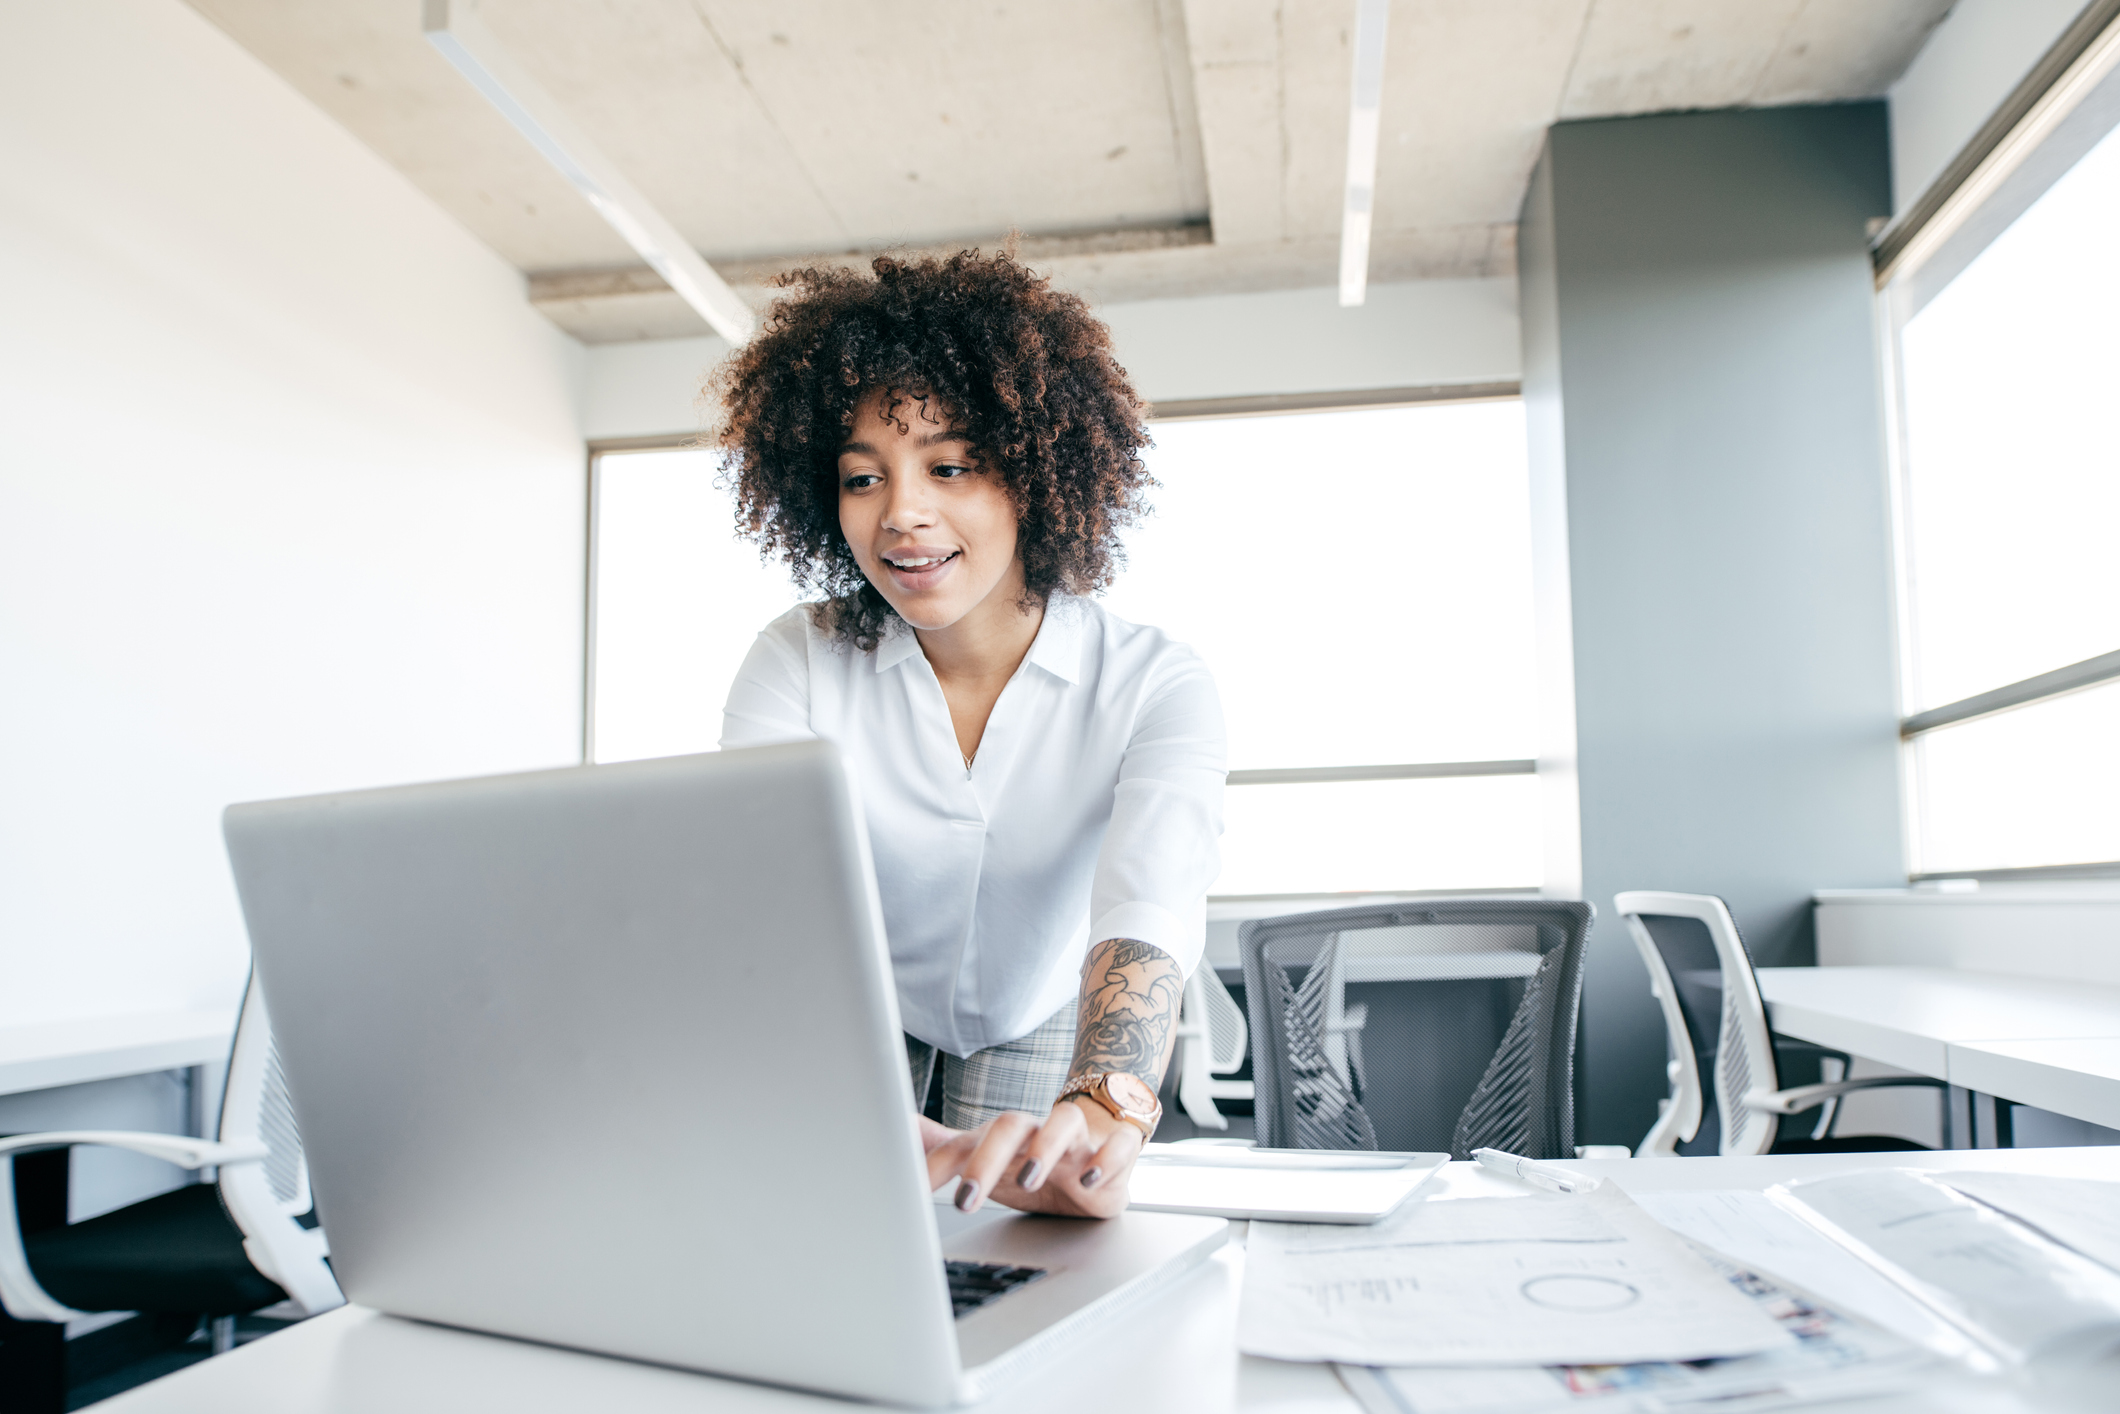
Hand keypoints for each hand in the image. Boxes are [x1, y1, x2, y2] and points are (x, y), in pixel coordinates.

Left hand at [921, 1096, 1143, 1218]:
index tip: (913, 1192)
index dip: (937, 1165)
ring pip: (1064, 1122)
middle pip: (1009, 1126)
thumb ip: (944, 1147)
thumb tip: (897, 1130)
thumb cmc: (1036, 1156)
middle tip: (964, 1199)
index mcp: (1003, 1138)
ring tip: (1028, 1178)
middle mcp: (1038, 1131)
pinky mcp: (1115, 1149)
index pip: (964, 1143)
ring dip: (1045, 1147)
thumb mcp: (987, 1157)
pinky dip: (1107, 1159)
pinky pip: (1118, 1144)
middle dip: (985, 1160)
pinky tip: (1091, 1179)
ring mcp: (1078, 1138)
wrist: (1101, 1145)